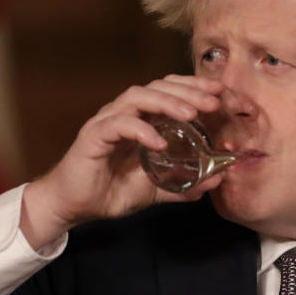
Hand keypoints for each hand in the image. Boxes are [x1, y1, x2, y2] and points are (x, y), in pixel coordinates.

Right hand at [20, 75, 224, 247]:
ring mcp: (108, 121)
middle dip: (188, 91)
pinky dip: (141, 130)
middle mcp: (125, 113)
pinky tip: (159, 143)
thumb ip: (184, 185)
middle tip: (213, 102)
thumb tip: (216, 180)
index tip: (221, 94)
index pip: (170, 91)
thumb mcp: (156, 190)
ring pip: (138, 97)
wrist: (74, 207)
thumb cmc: (111, 191)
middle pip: (158, 87)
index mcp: (141, 119)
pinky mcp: (93, 135)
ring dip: (167, 102)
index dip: (195, 88)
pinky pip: (118, 124)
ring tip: (191, 115)